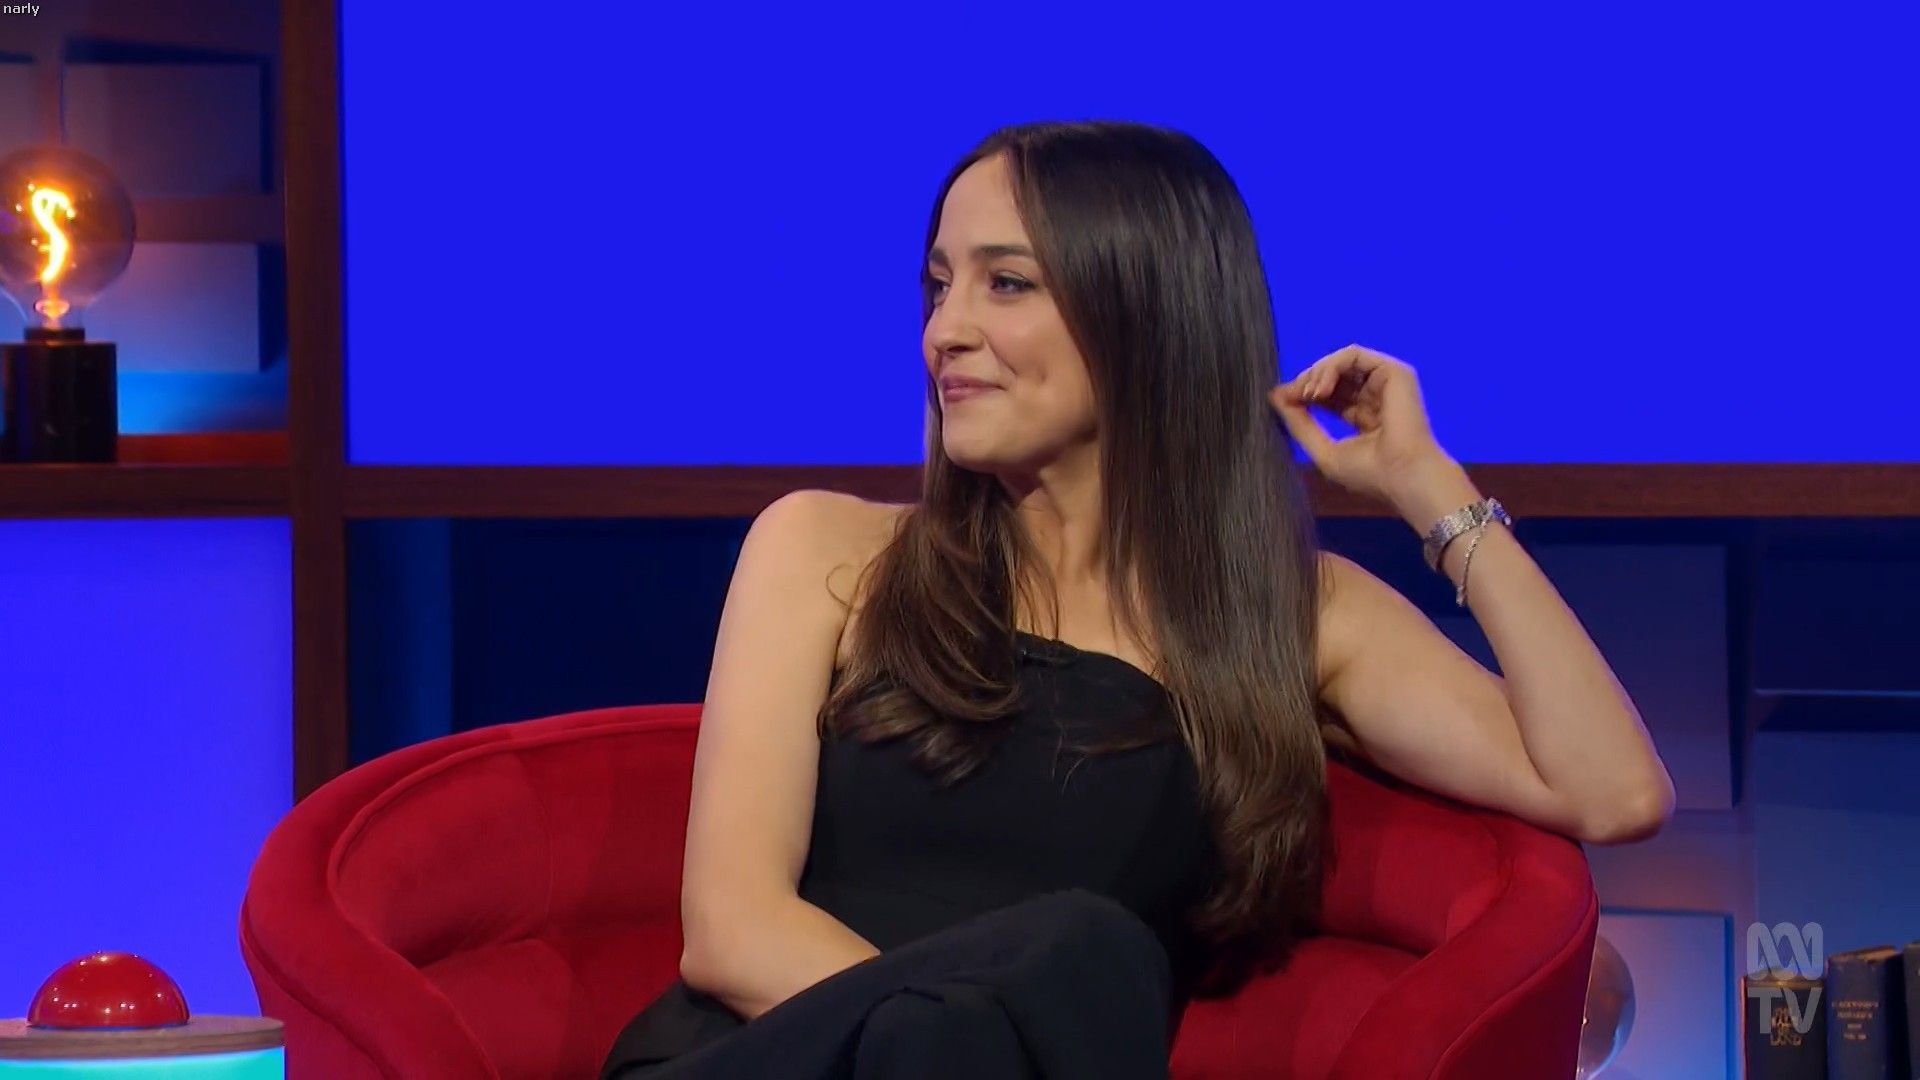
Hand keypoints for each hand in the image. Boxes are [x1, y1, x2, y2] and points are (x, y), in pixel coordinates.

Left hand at [1267, 343, 1453, 507]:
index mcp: (1363, 416)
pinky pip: (1353, 355)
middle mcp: (1375, 396)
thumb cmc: (1368, 472)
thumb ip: (1299, 423)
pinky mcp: (1393, 371)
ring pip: (1341, 361)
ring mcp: (1385, 382)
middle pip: (1333, 375)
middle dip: (1307, 381)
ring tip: (1308, 394)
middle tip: (1292, 396)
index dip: (1303, 392)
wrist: (1402, 476)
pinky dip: (1330, 367)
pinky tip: (1320, 390)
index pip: (1329, 395)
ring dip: (1316, 373)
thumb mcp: (1323, 449)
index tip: (1281, 399)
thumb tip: (1275, 395)